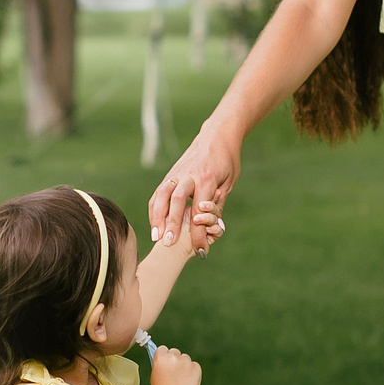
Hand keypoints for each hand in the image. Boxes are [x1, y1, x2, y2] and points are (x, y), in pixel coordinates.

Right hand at [147, 343, 201, 384]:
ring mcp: (186, 362)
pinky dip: (192, 371)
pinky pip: (194, 365)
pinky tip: (187, 381)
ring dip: (183, 365)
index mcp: (161, 358)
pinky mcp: (196, 367)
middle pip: (174, 351)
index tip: (164, 363)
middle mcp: (174, 357)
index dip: (163, 356)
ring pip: (185, 358)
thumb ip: (160, 364)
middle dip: (174, 359)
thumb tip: (164, 359)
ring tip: (180, 380)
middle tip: (173, 373)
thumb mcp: (154, 375)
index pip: (162, 349)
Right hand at [149, 124, 241, 252]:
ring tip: (156, 236)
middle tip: (168, 243)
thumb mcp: (228, 183)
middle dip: (172, 222)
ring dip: (157, 216)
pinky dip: (155, 208)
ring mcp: (177, 173)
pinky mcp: (170, 174)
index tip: (200, 249)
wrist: (217, 135)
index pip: (200, 209)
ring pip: (162, 195)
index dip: (198, 231)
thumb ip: (217, 205)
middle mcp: (189, 175)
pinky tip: (155, 224)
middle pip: (177, 200)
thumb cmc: (226, 161)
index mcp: (207, 178)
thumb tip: (213, 230)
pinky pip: (159, 192)